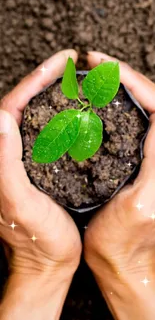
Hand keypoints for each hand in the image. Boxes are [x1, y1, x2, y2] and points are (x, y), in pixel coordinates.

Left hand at [0, 49, 81, 319]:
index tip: (59, 63)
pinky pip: (49, 134)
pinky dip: (62, 117)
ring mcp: (26, 161)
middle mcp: (10, 155)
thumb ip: (5, 163)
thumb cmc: (36, 240)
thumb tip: (0, 116)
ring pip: (37, 117)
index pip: (11, 106)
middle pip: (23, 105)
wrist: (47, 264)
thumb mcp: (19, 204)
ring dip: (53, 94)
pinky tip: (77, 111)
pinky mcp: (42, 169)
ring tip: (74, 79)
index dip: (35, 80)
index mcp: (1, 158)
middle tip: (69, 64)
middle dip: (45, 80)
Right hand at [84, 51, 154, 319]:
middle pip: (151, 102)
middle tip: (97, 65)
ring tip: (97, 78)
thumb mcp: (143, 203)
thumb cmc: (125, 241)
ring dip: (122, 89)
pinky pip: (132, 126)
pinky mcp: (137, 164)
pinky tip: (100, 105)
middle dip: (126, 78)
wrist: (121, 262)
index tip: (105, 67)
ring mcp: (148, 158)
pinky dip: (118, 109)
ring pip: (142, 111)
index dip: (133, 81)